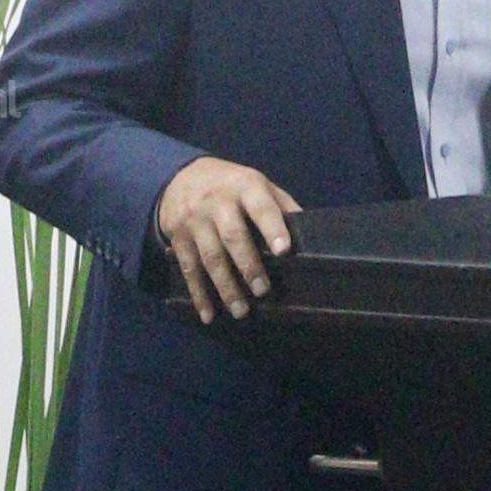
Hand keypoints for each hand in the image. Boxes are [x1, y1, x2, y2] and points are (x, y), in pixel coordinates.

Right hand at [156, 157, 298, 322]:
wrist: (180, 176)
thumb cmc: (231, 185)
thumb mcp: (258, 184)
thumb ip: (281, 205)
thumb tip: (312, 233)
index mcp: (245, 187)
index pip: (261, 208)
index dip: (272, 228)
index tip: (284, 251)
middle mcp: (217, 203)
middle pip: (232, 236)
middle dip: (248, 265)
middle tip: (262, 291)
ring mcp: (195, 221)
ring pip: (210, 257)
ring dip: (225, 287)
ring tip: (241, 311)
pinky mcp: (178, 238)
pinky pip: (188, 269)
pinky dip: (198, 294)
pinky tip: (208, 315)